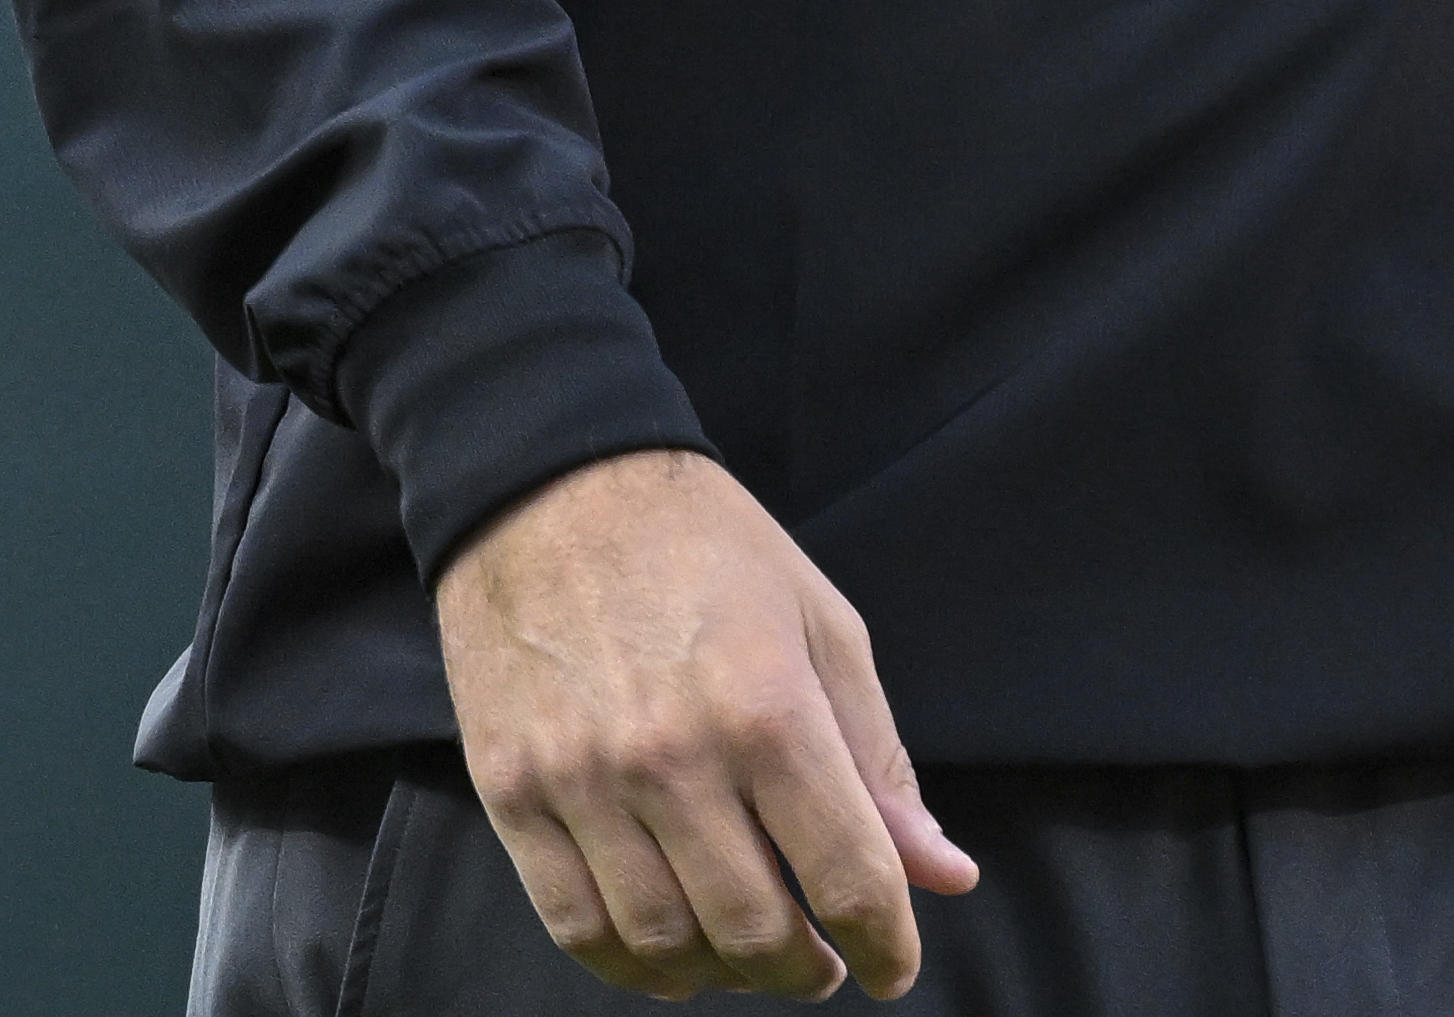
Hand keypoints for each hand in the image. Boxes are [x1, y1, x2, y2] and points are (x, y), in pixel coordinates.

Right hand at [433, 447, 978, 997]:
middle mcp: (673, 758)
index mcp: (768, 709)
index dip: (887, 942)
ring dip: (723, 976)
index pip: (847, 874)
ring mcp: (582, 782)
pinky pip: (575, 923)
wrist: (552, 486)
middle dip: (806, 972)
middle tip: (826, 968)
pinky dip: (630, 967)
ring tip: (753, 961)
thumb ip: (879, 760)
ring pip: (662, 942)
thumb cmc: (707, 548)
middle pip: (754, 929)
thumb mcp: (822, 625)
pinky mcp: (512, 792)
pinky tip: (671, 958)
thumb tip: (941, 871)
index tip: (896, 967)